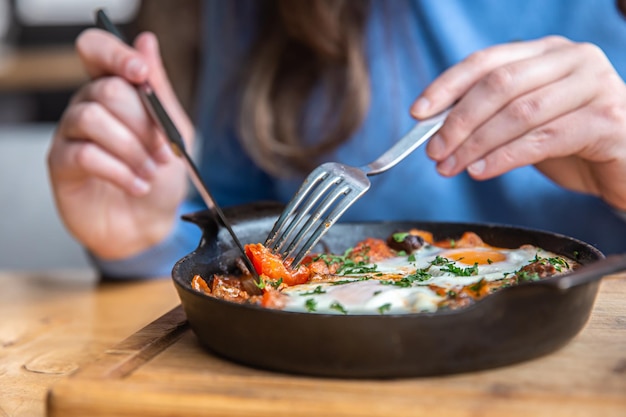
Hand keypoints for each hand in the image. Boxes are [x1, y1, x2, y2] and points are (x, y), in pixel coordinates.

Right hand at [47, 29, 192, 258]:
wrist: (149, 223)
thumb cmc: (159, 176)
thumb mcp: (173, 130)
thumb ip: (159, 90)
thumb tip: (146, 42)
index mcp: (113, 90)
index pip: (96, 50)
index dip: (115, 54)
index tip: (140, 73)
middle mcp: (87, 105)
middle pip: (106, 90)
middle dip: (144, 124)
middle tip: (163, 153)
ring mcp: (70, 133)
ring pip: (93, 119)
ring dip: (132, 149)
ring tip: (150, 172)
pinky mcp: (61, 163)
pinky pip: (86, 154)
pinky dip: (120, 171)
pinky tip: (137, 185)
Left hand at [411, 36, 625, 210]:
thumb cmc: (572, 141)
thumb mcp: (526, 122)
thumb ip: (491, 116)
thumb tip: (435, 128)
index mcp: (547, 52)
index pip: (487, 61)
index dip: (447, 86)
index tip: (418, 112)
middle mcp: (573, 59)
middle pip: (500, 84)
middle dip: (458, 120)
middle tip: (433, 150)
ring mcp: (595, 86)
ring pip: (519, 113)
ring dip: (476, 144)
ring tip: (451, 167)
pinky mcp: (607, 120)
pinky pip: (543, 139)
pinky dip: (505, 157)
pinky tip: (481, 170)